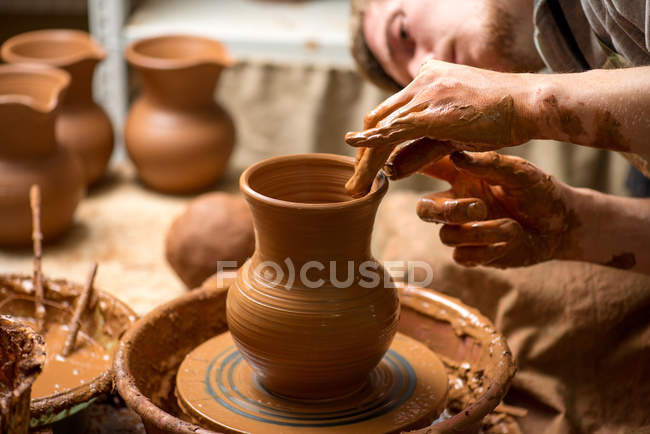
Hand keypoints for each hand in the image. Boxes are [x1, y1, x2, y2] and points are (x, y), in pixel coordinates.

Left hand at [345, 60, 536, 196]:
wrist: (529, 104)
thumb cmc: (499, 119)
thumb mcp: (452, 137)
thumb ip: (420, 151)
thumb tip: (391, 171)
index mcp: (427, 81)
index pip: (389, 112)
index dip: (373, 140)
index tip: (365, 165)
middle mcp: (422, 82)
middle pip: (379, 118)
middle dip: (363, 152)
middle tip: (355, 182)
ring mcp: (427, 92)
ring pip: (383, 126)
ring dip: (366, 158)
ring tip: (356, 186)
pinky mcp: (433, 110)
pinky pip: (395, 128)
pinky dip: (372, 141)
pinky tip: (356, 149)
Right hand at [419, 151, 578, 267]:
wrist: (562, 226)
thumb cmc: (540, 191)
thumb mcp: (521, 173)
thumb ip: (490, 165)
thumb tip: (457, 155)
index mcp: (461, 177)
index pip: (427, 169)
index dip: (408, 167)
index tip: (401, 166)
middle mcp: (456, 202)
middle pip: (424, 210)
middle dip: (445, 211)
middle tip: (478, 208)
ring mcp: (464, 230)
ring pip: (446, 235)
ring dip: (479, 232)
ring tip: (511, 227)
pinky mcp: (474, 254)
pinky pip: (462, 256)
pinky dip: (487, 250)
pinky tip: (511, 240)